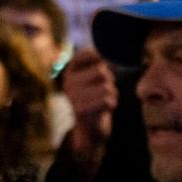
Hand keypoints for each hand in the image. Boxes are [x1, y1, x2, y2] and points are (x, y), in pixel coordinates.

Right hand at [61, 48, 117, 168]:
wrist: (90, 128)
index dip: (102, 60)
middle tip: (105, 89)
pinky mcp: (80, 109)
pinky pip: (107, 100)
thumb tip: (110, 52)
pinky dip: (112, 104)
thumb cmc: (96, 98)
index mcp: (70, 70)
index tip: (104, 69)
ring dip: (112, 93)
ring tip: (106, 99)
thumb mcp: (94, 77)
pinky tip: (105, 108)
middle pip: (101, 71)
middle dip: (110, 80)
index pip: (89, 53)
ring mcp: (72, 95)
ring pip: (106, 86)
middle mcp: (68, 81)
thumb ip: (99, 63)